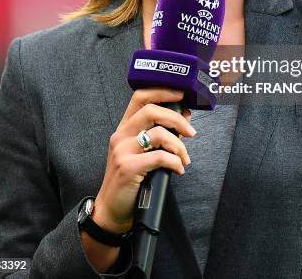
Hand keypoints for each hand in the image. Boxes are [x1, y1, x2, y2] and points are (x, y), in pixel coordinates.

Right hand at [93, 88, 195, 233]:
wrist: (111, 210)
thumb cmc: (130, 180)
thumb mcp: (141, 152)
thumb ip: (159, 134)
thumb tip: (184, 117)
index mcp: (124, 128)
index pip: (140, 97)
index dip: (162, 91)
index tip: (180, 95)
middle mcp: (121, 135)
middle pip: (151, 110)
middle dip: (176, 118)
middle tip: (190, 131)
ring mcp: (122, 151)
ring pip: (158, 133)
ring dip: (179, 146)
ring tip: (184, 158)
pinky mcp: (128, 167)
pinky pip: (160, 157)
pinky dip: (175, 162)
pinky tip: (178, 170)